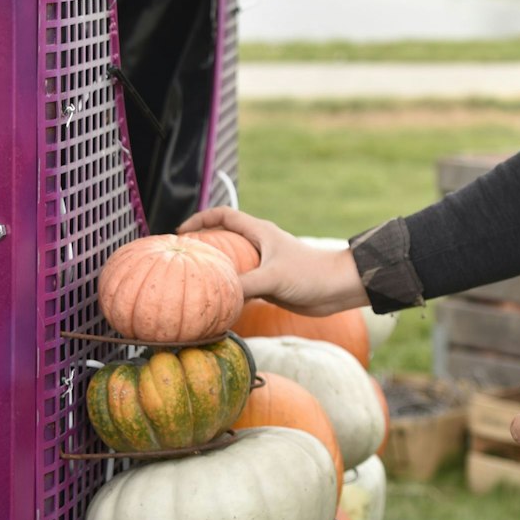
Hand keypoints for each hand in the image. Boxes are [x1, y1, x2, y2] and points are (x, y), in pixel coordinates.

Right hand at [176, 207, 369, 315]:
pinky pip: (241, 286)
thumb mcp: (273, 277)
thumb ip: (244, 285)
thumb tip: (215, 297)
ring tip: (192, 285)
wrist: (339, 289)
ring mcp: (264, 266)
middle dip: (202, 248)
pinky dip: (228, 292)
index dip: (201, 219)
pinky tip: (216, 304)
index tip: (181, 232)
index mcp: (260, 233)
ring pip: (231, 266)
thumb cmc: (311, 274)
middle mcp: (260, 246)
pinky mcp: (269, 285)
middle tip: (181, 262)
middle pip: (224, 241)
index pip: (225, 216)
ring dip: (215, 273)